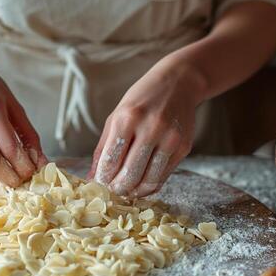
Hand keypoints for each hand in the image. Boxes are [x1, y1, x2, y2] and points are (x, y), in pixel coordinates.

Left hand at [87, 56, 205, 197]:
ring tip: (126, 191)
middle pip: (130, 174)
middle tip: (113, 191)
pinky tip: (142, 184)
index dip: (104, 178)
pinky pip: (163, 176)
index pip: (111, 160)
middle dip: (118, 188)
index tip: (100, 184)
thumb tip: (92, 177)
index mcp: (128, 118)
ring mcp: (170, 139)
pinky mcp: (183, 147)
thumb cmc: (142, 99)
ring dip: (134, 191)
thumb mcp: (117, 116)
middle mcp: (151, 128)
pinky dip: (150, 185)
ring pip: (149, 180)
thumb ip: (104, 148)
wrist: (179, 83)